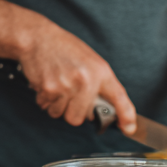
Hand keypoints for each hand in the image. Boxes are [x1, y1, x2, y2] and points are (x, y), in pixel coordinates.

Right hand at [17, 19, 136, 131]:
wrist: (37, 38)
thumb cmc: (63, 47)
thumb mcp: (89, 60)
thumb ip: (98, 83)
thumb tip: (100, 109)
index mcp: (100, 71)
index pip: (118, 97)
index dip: (126, 115)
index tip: (129, 128)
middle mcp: (86, 80)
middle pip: (81, 117)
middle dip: (73, 110)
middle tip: (69, 95)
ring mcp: (67, 86)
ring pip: (62, 115)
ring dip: (57, 106)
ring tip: (56, 86)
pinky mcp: (49, 89)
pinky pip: (47, 107)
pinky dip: (45, 100)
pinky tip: (46, 84)